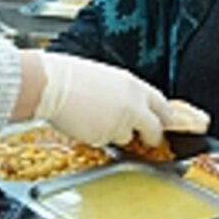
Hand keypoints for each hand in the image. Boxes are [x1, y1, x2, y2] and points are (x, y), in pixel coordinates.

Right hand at [33, 52, 173, 145]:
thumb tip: (132, 105)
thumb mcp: (108, 78)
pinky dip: (99, 136)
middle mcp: (133, 106)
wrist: (53, 85)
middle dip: (152, 136)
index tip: (165, 122)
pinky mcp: (103, 137)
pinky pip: (106, 141)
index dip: (164, 117)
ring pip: (127, 137)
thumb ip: (125, 94)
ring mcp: (119, 124)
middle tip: (148, 139)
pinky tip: (86, 122)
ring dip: (118, 133)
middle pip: (154, 129)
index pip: (163, 106)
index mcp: (135, 87)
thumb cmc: (74, 77)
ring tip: (98, 119)